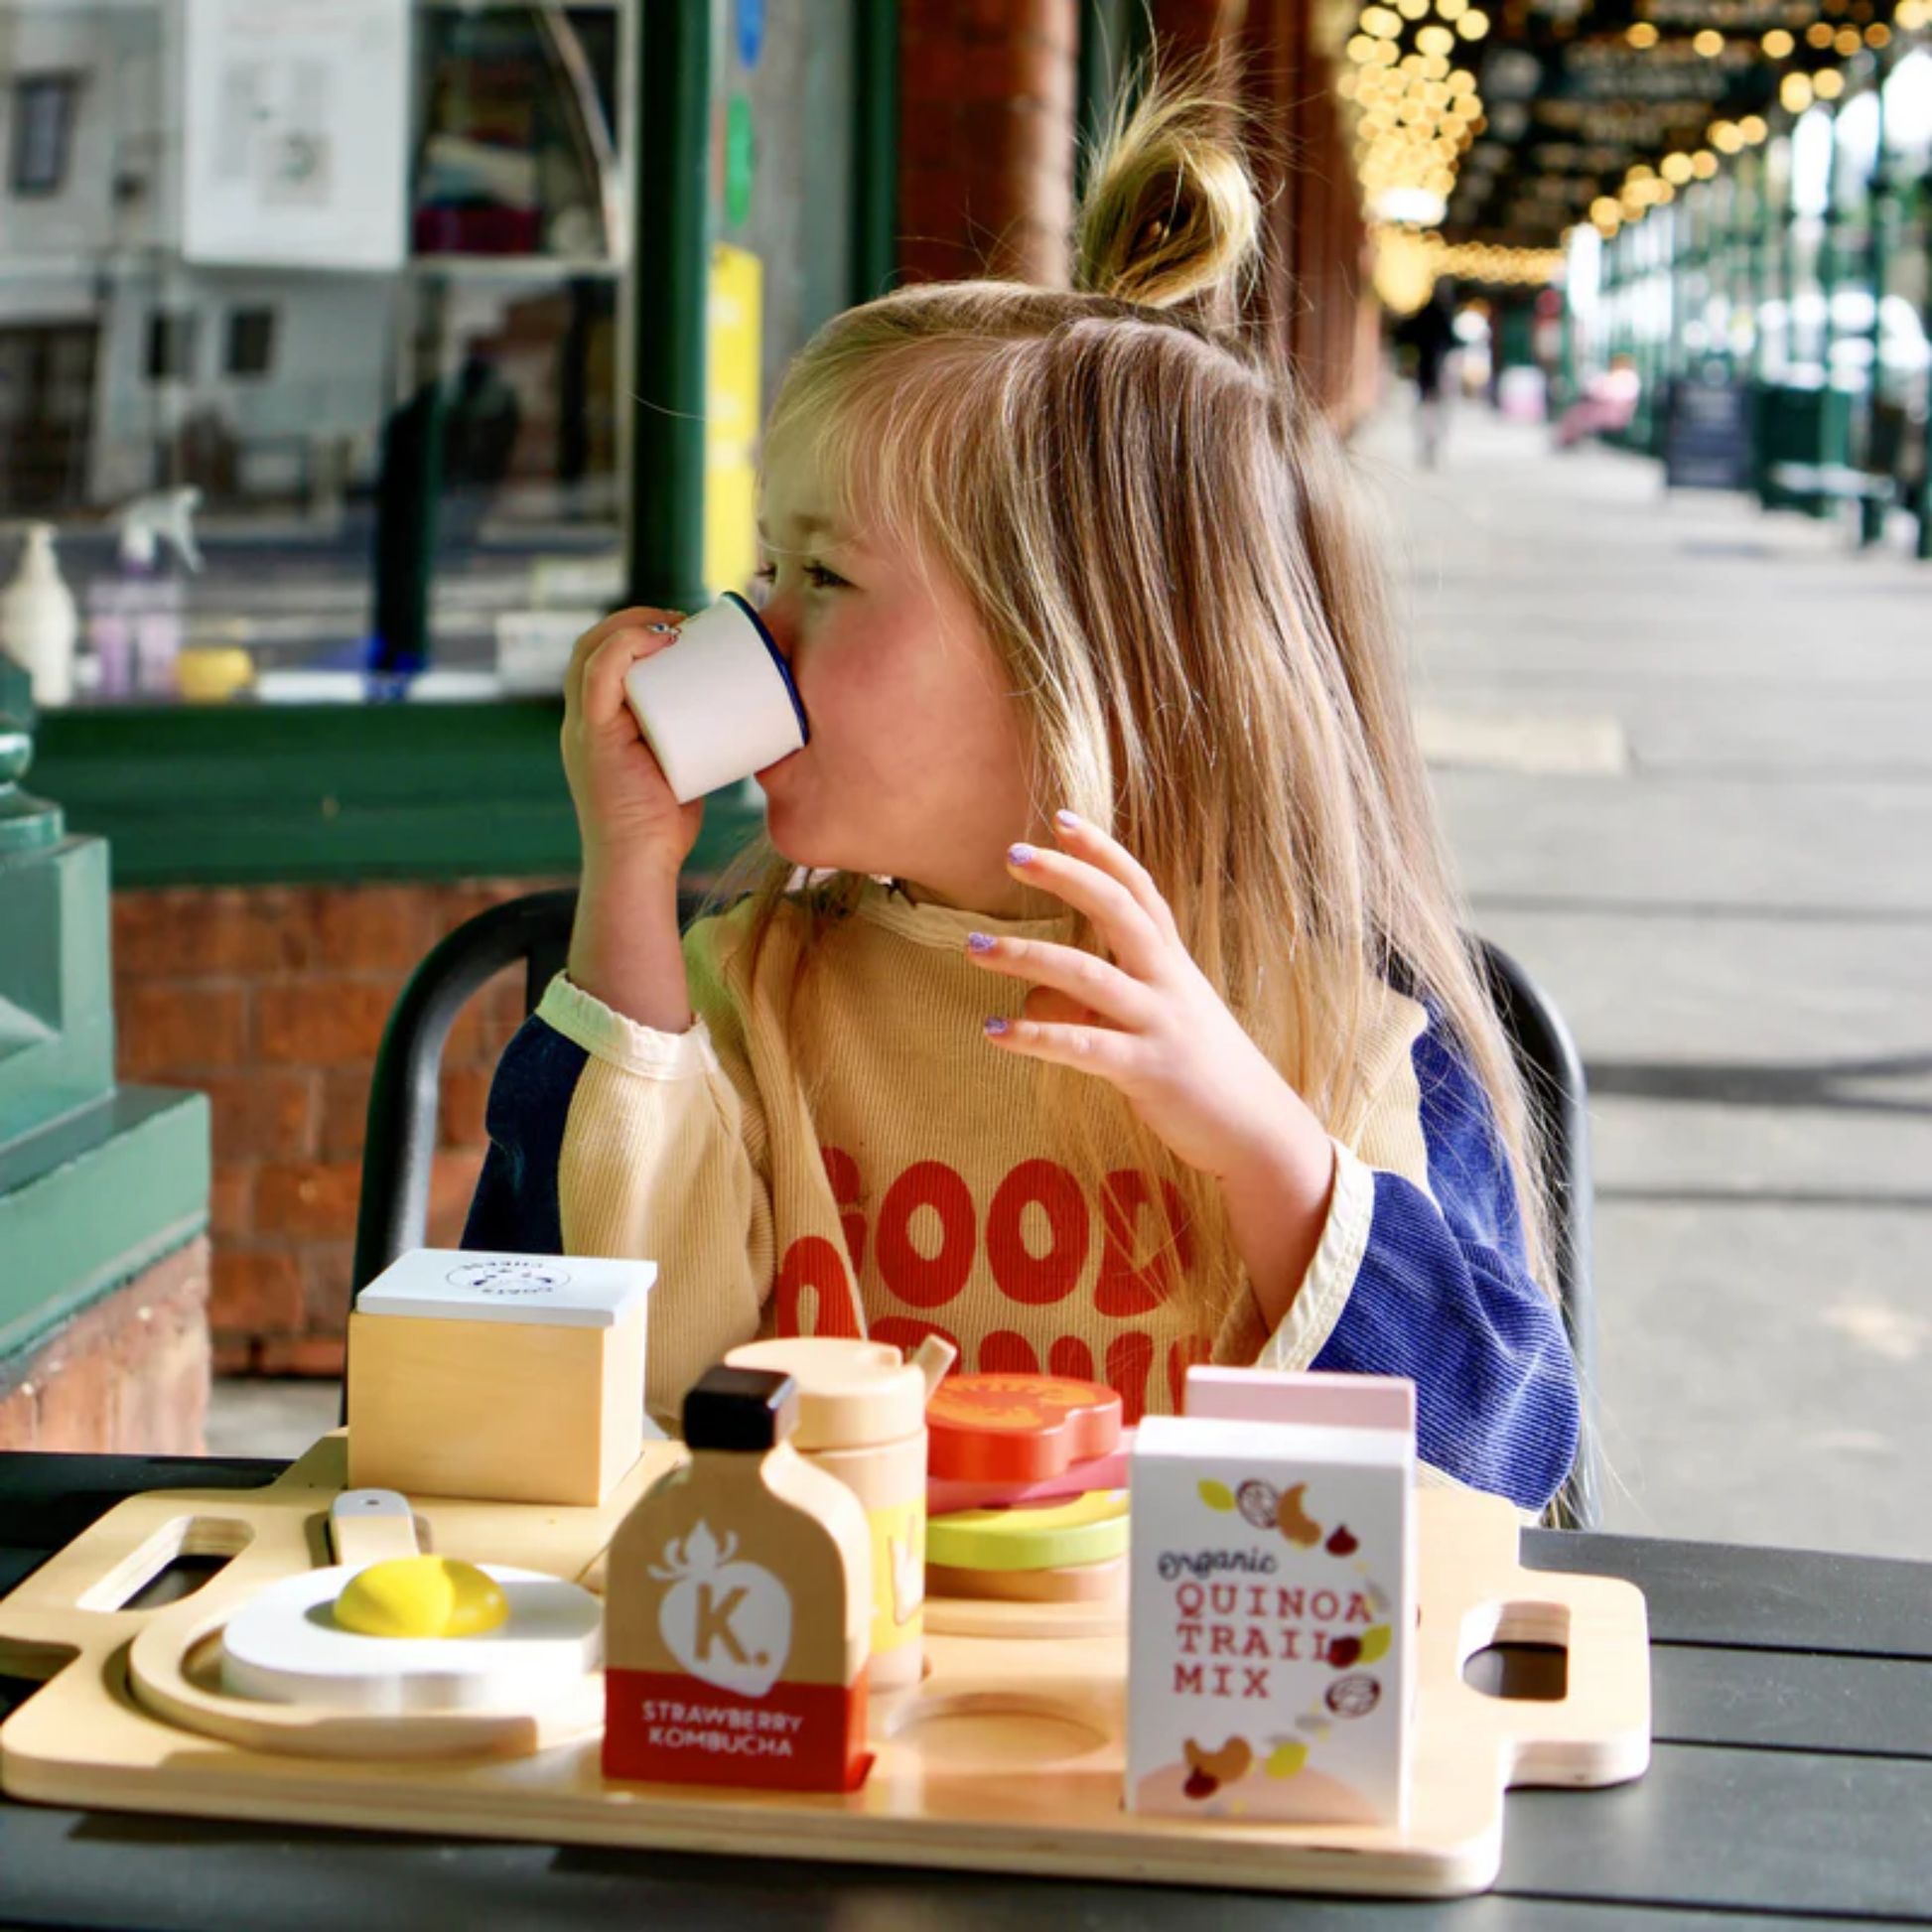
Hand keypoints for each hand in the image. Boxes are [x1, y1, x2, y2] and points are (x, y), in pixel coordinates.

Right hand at [561, 607, 705, 878]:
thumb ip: (697, 749)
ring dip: (634, 624)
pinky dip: (625, 648)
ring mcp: (583, 728)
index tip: (682, 628)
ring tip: (679, 626)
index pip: (599, 659)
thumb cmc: (662, 830)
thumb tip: (745, 726)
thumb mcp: (680, 773)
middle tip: (686, 621)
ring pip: (592, 652)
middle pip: (592, 645)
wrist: (640, 866)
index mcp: (596, 724)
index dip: (634, 631)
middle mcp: (581, 720)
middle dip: (636, 620)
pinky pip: (598, 677)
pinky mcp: (593, 739)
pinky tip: (658, 639)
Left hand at [969, 811, 1321, 1183]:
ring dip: (1026, 956)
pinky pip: (1082, 1046)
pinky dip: (1034, 1035)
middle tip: (1012, 855)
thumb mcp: (1156, 1020)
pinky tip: (992, 1029)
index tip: (1061, 819)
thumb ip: (1100, 996)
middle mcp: (1168, 982)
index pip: (1138, 890)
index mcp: (1173, 962)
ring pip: (1088, 976)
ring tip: (974, 947)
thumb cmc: (1201, 1072)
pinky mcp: (1146, 1069)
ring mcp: (1159, 1023)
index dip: (1103, 852)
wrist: (1258, 1131)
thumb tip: (1036, 993)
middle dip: (1065, 877)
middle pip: (1116, 911)